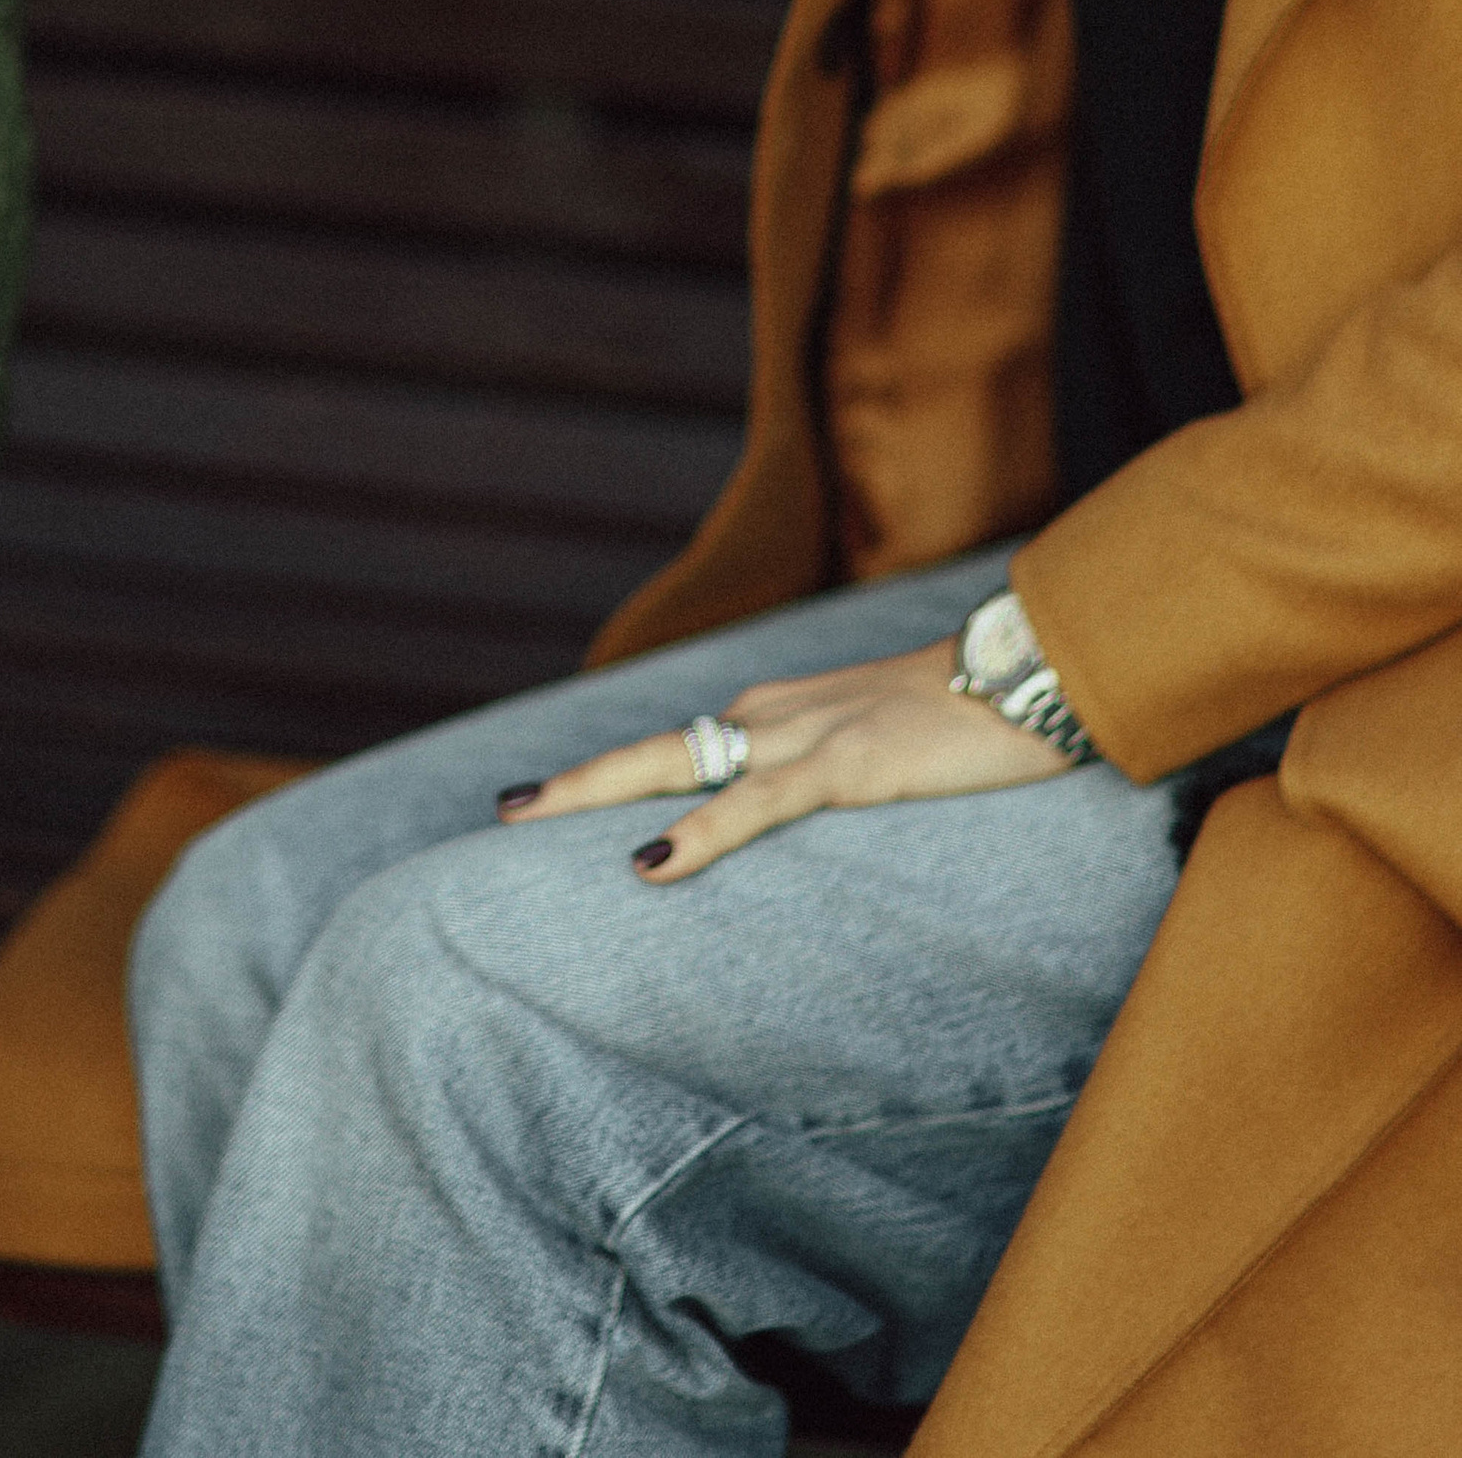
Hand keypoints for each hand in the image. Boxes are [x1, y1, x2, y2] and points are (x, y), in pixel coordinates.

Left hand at [499, 637, 1076, 881]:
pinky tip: (651, 861)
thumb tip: (795, 821)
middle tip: (504, 809)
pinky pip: (754, 805)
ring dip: (600, 792)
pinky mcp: (844, 763)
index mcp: (777, 716)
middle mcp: (772, 715)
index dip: (614, 779)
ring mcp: (803, 734)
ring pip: (679, 764)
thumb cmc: (966, 720)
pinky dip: (698, 834)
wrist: (1032, 673)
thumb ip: (830, 780)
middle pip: (654, 752)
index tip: (551, 804)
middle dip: (576, 783)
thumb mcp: (881, 752)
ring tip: (526, 818)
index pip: (678, 752)